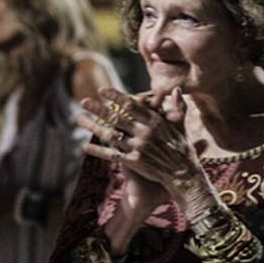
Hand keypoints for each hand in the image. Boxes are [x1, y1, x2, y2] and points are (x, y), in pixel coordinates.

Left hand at [79, 86, 200, 215]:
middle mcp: (145, 132)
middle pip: (117, 118)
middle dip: (98, 108)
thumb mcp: (181, 125)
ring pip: (111, 134)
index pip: (131, 105)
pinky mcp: (134, 162)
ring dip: (93, 126)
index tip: (102, 90)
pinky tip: (85, 146)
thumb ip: (177, 106)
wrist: (184, 174)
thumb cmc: (182, 148)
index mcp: (155, 121)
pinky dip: (98, 150)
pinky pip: (112, 154)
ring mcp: (138, 147)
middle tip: (84, 101)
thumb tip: (176, 89)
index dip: (116, 96)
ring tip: (79, 118)